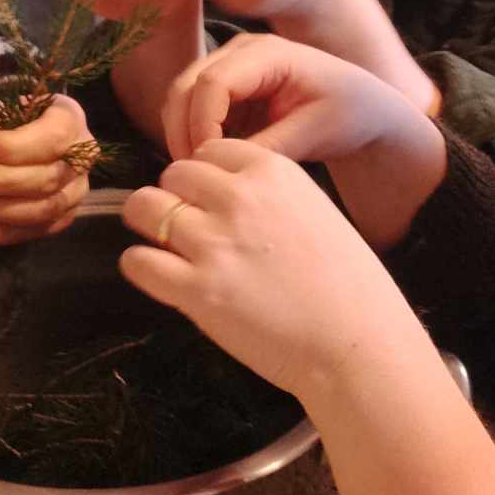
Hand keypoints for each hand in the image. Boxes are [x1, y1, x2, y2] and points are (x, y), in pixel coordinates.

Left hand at [0, 94, 93, 244]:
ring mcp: (76, 192)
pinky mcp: (62, 219)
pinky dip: (2, 232)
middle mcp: (82, 157)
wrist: (7, 144)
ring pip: (42, 209)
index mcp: (70, 119)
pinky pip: (35, 231)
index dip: (11, 147)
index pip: (51, 138)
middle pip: (46, 178)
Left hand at [118, 139, 420, 400]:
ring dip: (147, 224)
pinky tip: (156, 275)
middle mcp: (239, 197)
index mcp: (273, 172)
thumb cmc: (349, 287)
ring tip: (161, 245)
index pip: (211, 150)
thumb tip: (227, 198)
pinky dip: (140, 266)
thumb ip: (271, 196)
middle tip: (184, 226)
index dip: (205, 175)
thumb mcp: (317, 213)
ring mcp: (214, 243)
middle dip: (174, 196)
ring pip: (144, 207)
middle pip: (173, 173)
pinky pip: (137, 261)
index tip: (209, 198)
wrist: (357, 344)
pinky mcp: (197, 290)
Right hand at [163, 34, 446, 247]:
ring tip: (200, 175)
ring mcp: (229, 67)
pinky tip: (209, 165)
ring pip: (181, 98)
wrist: (363, 109)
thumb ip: (268, 147)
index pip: (211, 83)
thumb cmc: (348, 114)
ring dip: (182, 135)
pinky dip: (192, 136)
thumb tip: (220, 168)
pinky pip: (191, 110)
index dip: (201, 124)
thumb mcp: (313, 133)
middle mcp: (241, 52)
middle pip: (185, 86)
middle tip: (193, 177)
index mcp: (268, 53)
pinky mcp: (226, 90)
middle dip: (182, 132)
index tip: (209, 164)